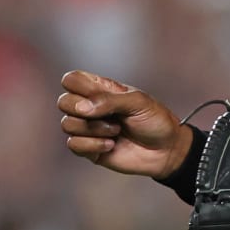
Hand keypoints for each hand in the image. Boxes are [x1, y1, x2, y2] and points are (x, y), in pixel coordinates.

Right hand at [58, 70, 194, 177]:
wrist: (166, 150)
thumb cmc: (155, 121)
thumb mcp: (137, 102)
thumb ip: (108, 101)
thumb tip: (82, 108)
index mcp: (101, 89)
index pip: (71, 79)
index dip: (77, 86)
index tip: (97, 94)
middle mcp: (90, 107)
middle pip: (63, 102)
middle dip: (81, 109)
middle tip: (108, 115)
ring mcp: (88, 128)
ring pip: (67, 124)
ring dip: (93, 129)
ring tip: (117, 131)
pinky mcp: (89, 149)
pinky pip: (73, 145)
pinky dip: (93, 145)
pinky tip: (111, 145)